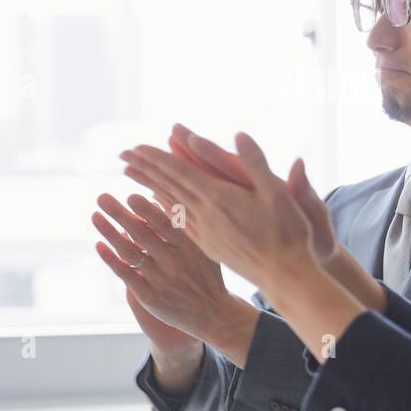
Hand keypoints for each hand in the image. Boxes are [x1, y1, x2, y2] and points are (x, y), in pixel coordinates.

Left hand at [93, 192, 236, 350]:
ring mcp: (160, 280)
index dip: (146, 209)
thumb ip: (182, 225)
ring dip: (109, 232)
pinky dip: (110, 258)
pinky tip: (99, 244)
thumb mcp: (203, 248)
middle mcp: (175, 262)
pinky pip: (125, 273)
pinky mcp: (148, 296)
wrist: (212, 314)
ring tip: (95, 215)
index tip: (130, 196)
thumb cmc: (205, 274)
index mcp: (190, 247)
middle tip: (101, 197)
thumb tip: (157, 196)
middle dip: (119, 213)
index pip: (165, 223)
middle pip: (141, 234)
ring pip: (129, 251)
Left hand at [119, 132, 318, 289]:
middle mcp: (204, 214)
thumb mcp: (276, 192)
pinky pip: (178, 221)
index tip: (135, 148)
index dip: (156, 158)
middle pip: (167, 185)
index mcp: (218, 197)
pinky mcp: (206, 245)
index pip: (179, 171)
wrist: (284, 276)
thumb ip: (255, 162)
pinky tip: (156, 202)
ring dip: (148, 186)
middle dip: (144, 167)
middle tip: (123, 154)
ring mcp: (203, 232)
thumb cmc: (287, 232)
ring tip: (130, 174)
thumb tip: (239, 134)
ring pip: (168, 203)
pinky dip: (164, 207)